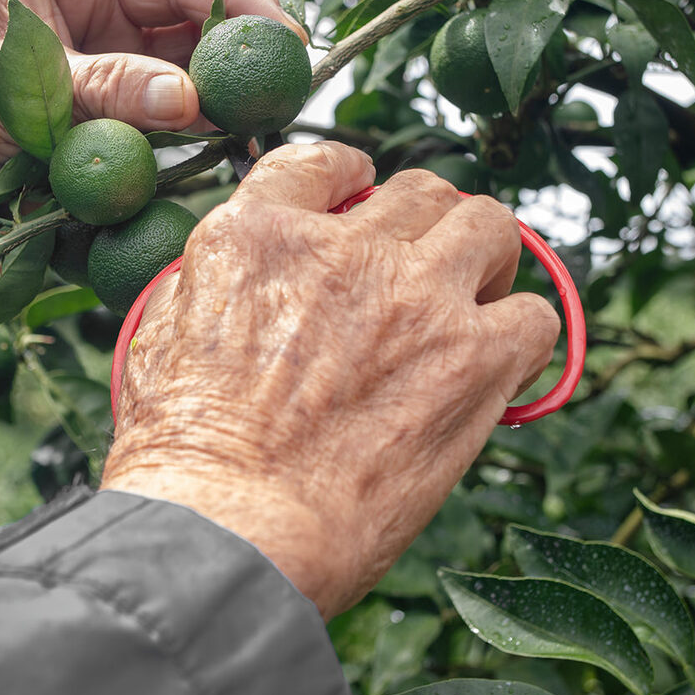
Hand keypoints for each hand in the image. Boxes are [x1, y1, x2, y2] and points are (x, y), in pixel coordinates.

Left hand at [0, 0, 303, 206]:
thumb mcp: (25, 97)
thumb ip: (105, 91)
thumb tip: (191, 100)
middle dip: (236, 6)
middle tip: (287, 44)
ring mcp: (114, 48)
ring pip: (191, 39)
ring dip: (236, 64)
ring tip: (278, 93)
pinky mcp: (129, 100)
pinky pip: (184, 94)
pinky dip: (217, 111)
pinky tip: (248, 130)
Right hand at [100, 143, 561, 618]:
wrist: (229, 530)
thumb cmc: (183, 462)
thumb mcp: (159, 342)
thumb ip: (206, 290)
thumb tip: (226, 286)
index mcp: (255, 237)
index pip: (322, 164)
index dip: (353, 180)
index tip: (364, 199)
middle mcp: (341, 249)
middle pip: (421, 191)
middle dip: (427, 224)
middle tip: (427, 270)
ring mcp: (414, 296)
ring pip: (490, 226)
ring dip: (487, 259)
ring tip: (478, 302)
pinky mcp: (471, 358)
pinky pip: (534, 316)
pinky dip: (524, 337)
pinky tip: (502, 369)